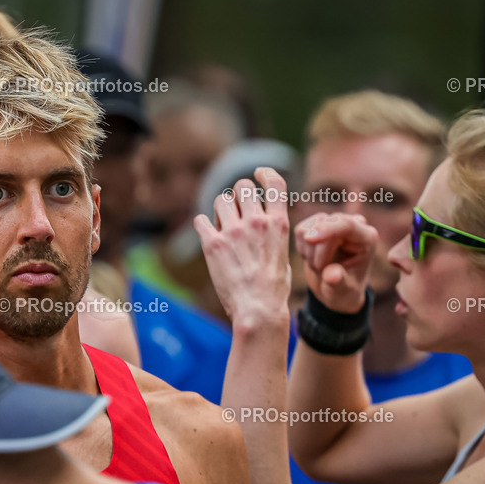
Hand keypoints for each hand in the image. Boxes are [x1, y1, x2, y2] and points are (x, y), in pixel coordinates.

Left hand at [194, 167, 291, 329]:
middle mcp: (256, 222)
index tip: (257, 173)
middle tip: (235, 210)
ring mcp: (233, 232)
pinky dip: (203, 226)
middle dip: (237, 195)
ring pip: (220, 200)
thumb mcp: (284, 254)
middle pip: (242, 187)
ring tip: (223, 228)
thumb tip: (267, 221)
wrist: (257, 310)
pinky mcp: (213, 244)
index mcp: (278, 223)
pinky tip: (208, 236)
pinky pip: (200, 220)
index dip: (265, 173)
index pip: (275, 183)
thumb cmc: (273, 288)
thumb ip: (274, 232)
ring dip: (220, 211)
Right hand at [294, 212, 377, 312]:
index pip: (347, 224)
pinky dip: (301, 248)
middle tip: (319, 270)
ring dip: (308, 251)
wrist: (334, 289)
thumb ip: (338, 282)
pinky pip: (300, 231)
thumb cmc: (344, 290)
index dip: (327, 229)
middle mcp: (352, 225)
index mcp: (366, 238)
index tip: (309, 239)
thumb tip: (331, 276)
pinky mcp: (317, 225)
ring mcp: (333, 223)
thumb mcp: (343, 291)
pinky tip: (311, 259)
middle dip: (316, 251)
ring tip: (318, 267)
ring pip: (309, 227)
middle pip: (325, 224)